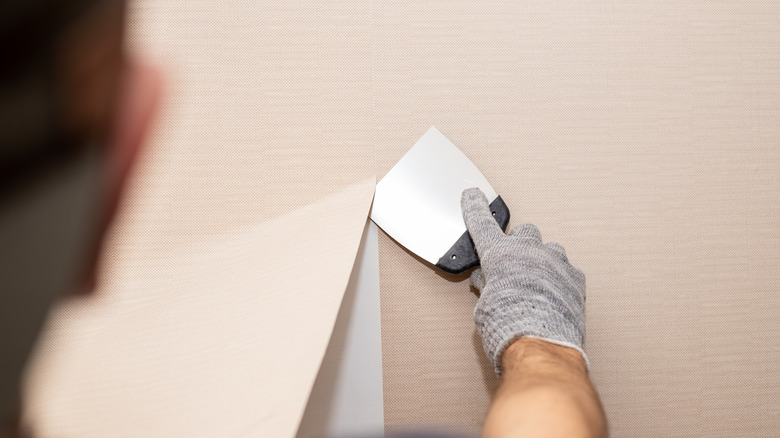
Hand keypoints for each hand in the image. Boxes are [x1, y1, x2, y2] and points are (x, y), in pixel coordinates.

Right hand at [461, 188, 586, 375]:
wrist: (541, 344)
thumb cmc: (507, 327)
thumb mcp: (485, 306)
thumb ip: (487, 286)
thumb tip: (486, 281)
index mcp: (499, 255)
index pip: (482, 224)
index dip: (475, 208)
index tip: (473, 196)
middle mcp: (528, 252)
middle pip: (525, 232)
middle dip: (519, 244)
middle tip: (514, 264)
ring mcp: (555, 263)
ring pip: (550, 249)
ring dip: (543, 260)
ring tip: (538, 282)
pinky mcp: (575, 279)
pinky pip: (567, 270)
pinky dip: (560, 279)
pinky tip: (554, 295)